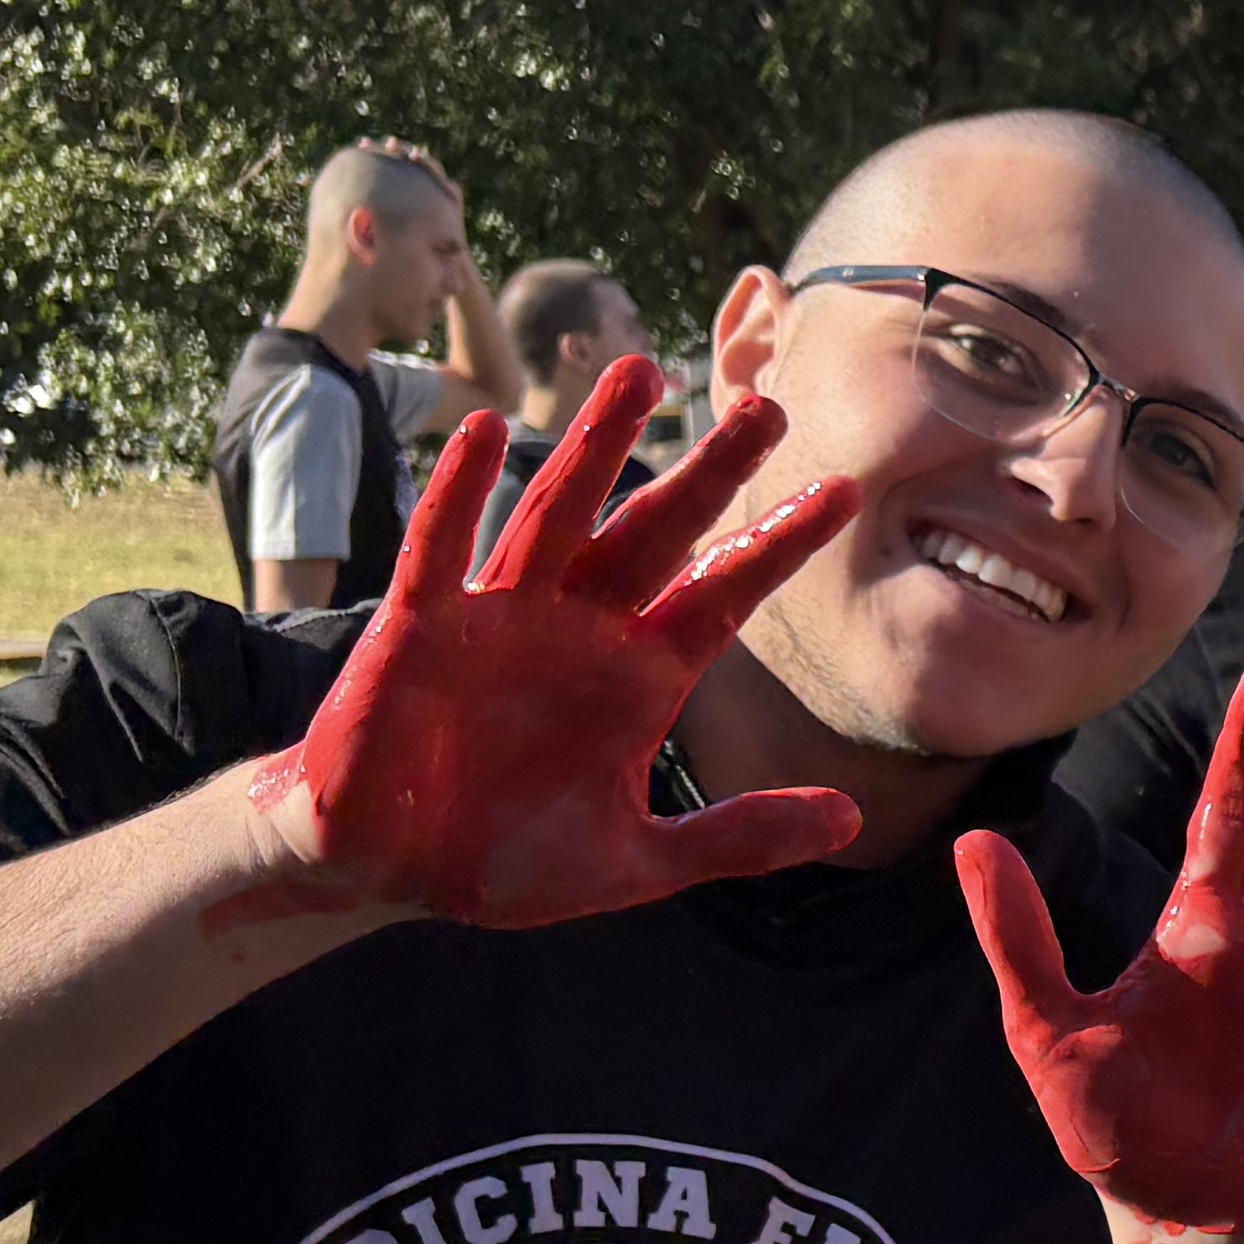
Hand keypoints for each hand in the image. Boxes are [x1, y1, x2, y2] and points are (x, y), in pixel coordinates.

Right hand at [240, 356, 862, 925]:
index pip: (723, 595)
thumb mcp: (638, 863)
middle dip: (710, 472)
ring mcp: (498, 619)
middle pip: (656, 533)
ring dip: (595, 445)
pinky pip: (441, 551)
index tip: (842, 494)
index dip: (776, 545)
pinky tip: (486, 432)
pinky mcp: (418, 628)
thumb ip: (738, 839)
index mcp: (638, 678)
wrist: (392, 873)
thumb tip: (851, 826)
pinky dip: (459, 493)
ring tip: (638, 370)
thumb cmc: (505, 860)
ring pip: (558, 516)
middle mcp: (579, 629)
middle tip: (768, 408)